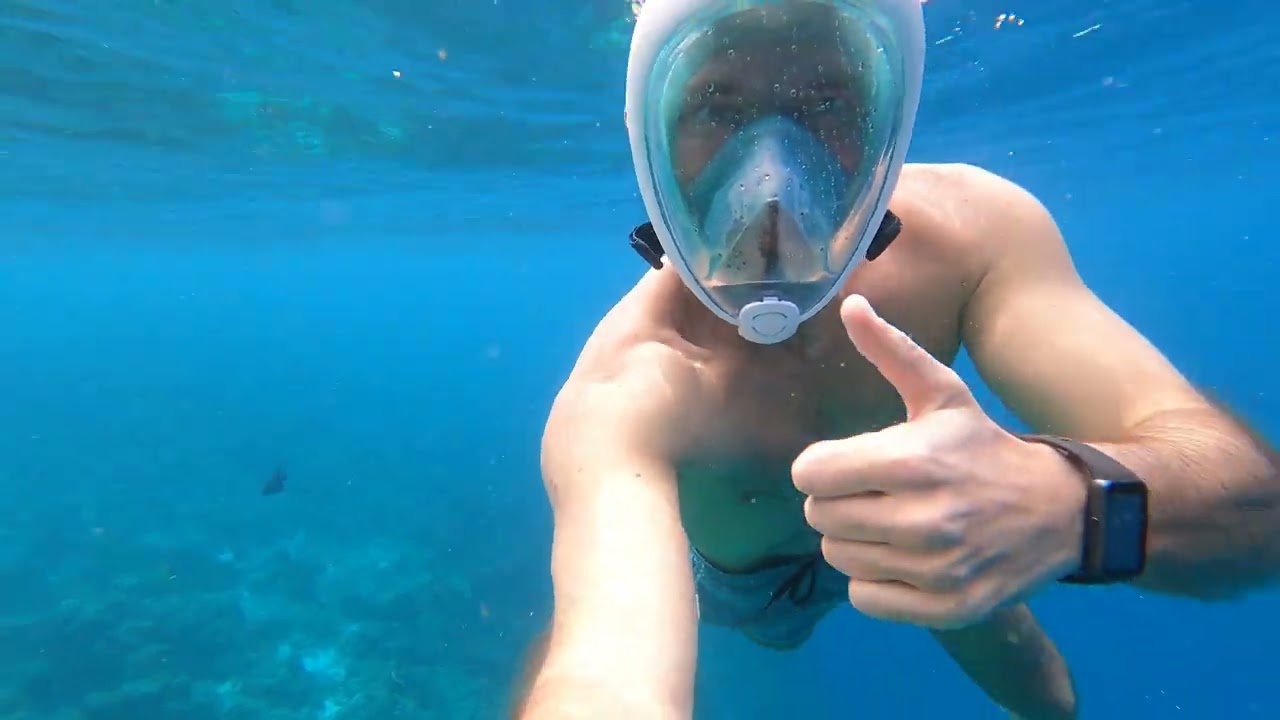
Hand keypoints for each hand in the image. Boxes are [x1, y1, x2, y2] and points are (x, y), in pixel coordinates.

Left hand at [793, 294, 1086, 628]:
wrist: (1062, 512)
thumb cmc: (985, 446)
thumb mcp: (942, 394)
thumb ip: (891, 351)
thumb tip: (850, 304)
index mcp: (911, 460)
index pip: (810, 474)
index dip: (822, 466)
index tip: (848, 464)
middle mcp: (922, 518)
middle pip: (819, 518)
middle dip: (838, 501)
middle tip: (873, 493)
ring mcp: (935, 567)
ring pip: (839, 559)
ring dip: (856, 541)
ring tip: (892, 523)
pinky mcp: (945, 607)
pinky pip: (866, 599)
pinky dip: (876, 581)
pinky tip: (905, 557)